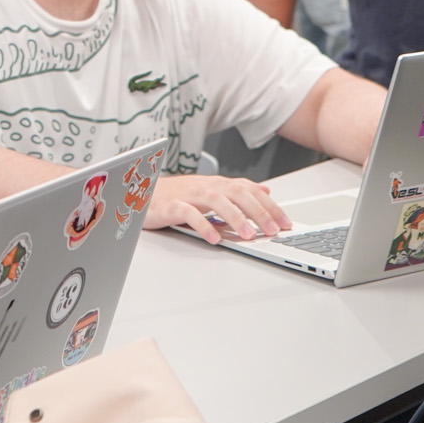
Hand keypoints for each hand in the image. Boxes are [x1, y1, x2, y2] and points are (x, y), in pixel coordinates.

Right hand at [145, 174, 291, 244]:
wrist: (138, 192)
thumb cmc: (175, 195)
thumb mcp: (210, 191)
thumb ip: (237, 190)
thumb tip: (265, 190)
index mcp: (216, 184)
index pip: (248, 190)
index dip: (269, 206)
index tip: (285, 222)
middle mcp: (205, 186)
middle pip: (237, 193)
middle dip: (258, 211)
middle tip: (273, 230)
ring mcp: (188, 194)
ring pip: (216, 201)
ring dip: (235, 217)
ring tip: (248, 235)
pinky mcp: (170, 205)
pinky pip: (189, 214)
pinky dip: (202, 225)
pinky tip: (214, 238)